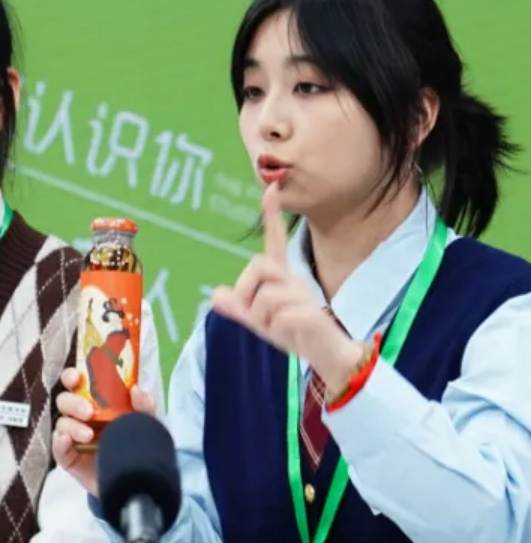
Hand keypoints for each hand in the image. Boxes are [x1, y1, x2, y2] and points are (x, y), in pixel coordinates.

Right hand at [54, 372, 156, 495]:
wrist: (135, 481)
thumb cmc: (136, 444)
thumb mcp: (145, 423)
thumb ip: (144, 406)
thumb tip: (135, 389)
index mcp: (94, 402)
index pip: (76, 384)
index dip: (71, 376)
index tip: (76, 377)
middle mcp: (79, 417)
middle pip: (64, 401)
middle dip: (73, 403)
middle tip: (88, 412)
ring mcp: (72, 437)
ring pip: (61, 424)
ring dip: (71, 426)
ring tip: (88, 435)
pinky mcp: (68, 458)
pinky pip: (57, 448)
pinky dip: (59, 443)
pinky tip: (67, 441)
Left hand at [209, 185, 365, 390]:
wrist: (326, 355)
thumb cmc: (293, 333)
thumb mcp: (259, 321)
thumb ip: (238, 307)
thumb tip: (215, 294)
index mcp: (281, 277)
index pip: (274, 243)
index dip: (272, 216)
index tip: (272, 187)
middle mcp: (293, 279)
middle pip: (256, 267)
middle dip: (247, 293)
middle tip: (261, 317)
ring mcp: (302, 293)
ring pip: (262, 296)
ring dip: (261, 318)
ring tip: (278, 327)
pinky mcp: (310, 311)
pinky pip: (276, 315)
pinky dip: (276, 329)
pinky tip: (292, 332)